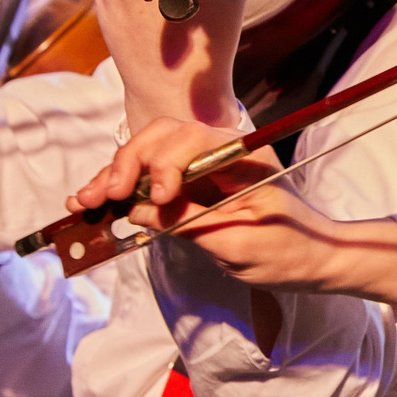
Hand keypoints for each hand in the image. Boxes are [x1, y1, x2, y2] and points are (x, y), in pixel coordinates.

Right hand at [72, 116, 396, 300]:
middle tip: (104, 195)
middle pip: (163, 137)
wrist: (312, 260)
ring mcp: (203, 167)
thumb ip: (192, 223)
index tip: (159, 197)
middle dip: (129, 163)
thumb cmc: (288, 251)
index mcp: (242, 156)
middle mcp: (220, 152)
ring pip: (150, 153)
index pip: (193, 139)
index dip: (166, 163)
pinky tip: (94, 202)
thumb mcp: (241, 244)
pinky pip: (151, 178)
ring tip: (83, 200)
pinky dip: (122, 188)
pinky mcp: (190, 186)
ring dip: (115, 174)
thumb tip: (141, 209)